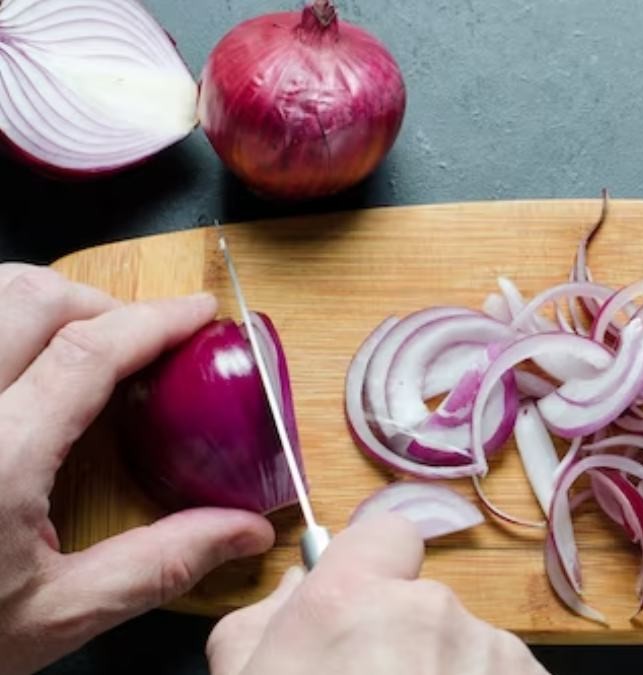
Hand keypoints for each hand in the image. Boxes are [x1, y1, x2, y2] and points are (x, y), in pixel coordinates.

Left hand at [0, 265, 274, 674]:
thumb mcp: (56, 613)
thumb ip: (158, 563)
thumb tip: (244, 532)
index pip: (90, 351)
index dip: (156, 321)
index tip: (198, 314)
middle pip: (33, 298)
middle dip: (101, 304)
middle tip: (139, 339)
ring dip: (41, 301)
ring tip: (77, 341)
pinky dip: (1, 324)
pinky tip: (15, 361)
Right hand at [207, 511, 548, 674]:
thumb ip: (262, 626)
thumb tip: (295, 587)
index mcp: (353, 601)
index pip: (387, 534)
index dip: (374, 568)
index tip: (359, 611)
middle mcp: (433, 612)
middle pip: (424, 607)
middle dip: (405, 646)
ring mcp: (493, 655)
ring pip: (469, 650)